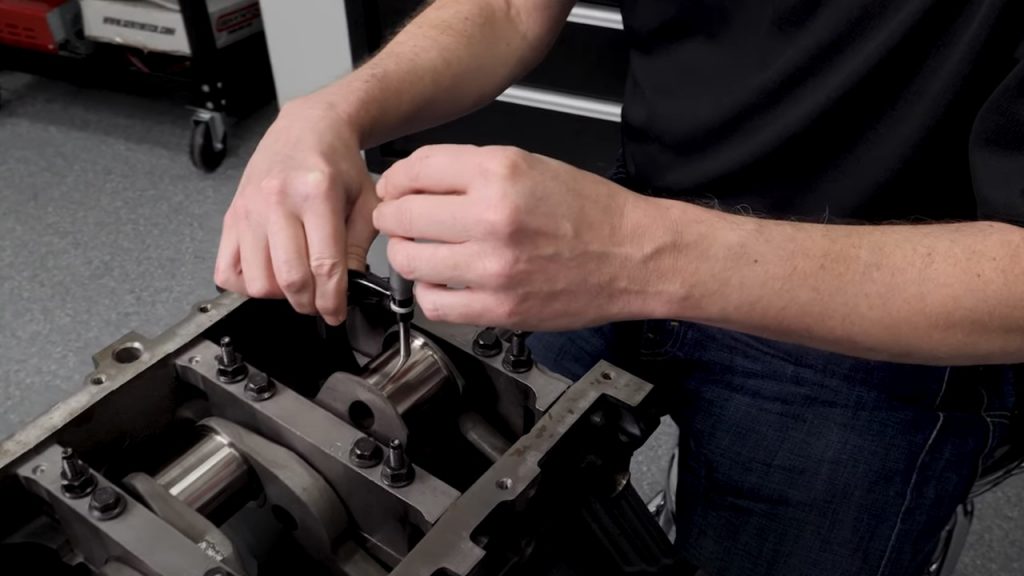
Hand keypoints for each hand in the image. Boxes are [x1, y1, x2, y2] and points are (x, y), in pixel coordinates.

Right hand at [215, 96, 378, 324]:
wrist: (308, 128)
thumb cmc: (338, 163)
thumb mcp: (365, 199)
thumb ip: (358, 245)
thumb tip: (347, 286)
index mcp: (316, 193)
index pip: (324, 265)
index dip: (332, 300)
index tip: (337, 313)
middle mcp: (277, 200)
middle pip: (289, 279)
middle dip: (308, 303)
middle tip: (320, 303)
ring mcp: (249, 209)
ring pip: (257, 281)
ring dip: (280, 297)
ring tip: (297, 285)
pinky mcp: (231, 216)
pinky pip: (226, 270)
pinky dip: (246, 285)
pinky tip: (268, 275)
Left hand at [373, 145, 650, 329]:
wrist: (634, 256)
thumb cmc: (589, 211)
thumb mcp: (531, 165)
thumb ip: (471, 171)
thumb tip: (416, 182)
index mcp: (500, 173)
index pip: (414, 171)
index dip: (394, 181)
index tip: (393, 189)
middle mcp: (492, 217)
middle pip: (401, 217)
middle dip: (394, 218)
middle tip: (401, 222)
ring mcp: (493, 267)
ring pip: (408, 262)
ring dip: (408, 255)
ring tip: (424, 252)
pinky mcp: (498, 308)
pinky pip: (433, 303)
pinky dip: (430, 293)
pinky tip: (445, 283)